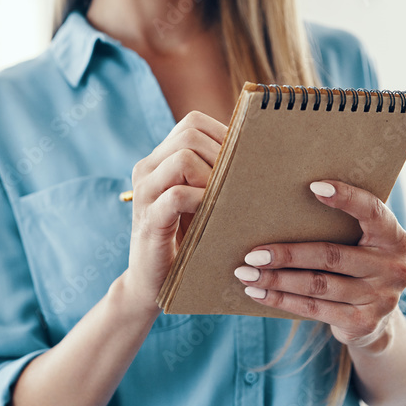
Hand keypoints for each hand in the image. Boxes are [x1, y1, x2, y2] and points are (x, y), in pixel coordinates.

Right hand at [120, 111, 226, 318]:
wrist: (153, 282)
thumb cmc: (186, 238)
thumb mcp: (201, 199)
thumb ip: (215, 174)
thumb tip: (260, 151)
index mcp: (159, 159)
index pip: (193, 123)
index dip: (222, 135)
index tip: (241, 162)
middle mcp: (147, 168)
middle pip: (189, 133)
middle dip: (221, 155)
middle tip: (235, 184)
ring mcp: (144, 192)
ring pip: (183, 158)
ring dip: (212, 176)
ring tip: (223, 200)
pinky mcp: (148, 218)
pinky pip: (177, 195)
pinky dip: (201, 200)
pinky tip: (211, 216)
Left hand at [235, 180, 405, 349]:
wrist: (379, 321)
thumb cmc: (358, 265)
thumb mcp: (363, 243)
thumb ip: (343, 224)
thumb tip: (288, 202)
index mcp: (394, 238)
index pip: (373, 211)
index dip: (347, 198)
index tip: (314, 186)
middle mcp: (392, 268)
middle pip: (331, 256)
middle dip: (287, 254)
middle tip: (253, 253)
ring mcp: (379, 298)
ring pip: (317, 285)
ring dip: (276, 280)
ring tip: (246, 273)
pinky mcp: (362, 323)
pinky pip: (312, 309)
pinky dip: (281, 300)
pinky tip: (257, 293)